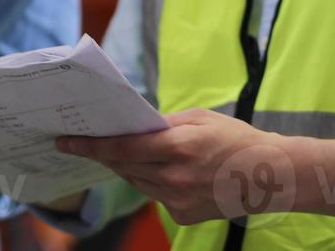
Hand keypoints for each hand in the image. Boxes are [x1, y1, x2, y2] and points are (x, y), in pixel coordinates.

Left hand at [56, 108, 294, 224]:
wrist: (268, 177)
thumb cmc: (235, 138)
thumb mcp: (199, 117)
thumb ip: (163, 122)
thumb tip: (132, 125)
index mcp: (177, 146)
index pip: (121, 147)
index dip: (90, 145)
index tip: (65, 141)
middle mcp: (173, 177)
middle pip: (124, 166)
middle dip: (106, 154)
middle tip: (86, 141)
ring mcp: (177, 201)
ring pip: (137, 182)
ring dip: (128, 167)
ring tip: (124, 153)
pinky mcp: (182, 216)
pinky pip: (155, 196)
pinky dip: (152, 181)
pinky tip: (162, 171)